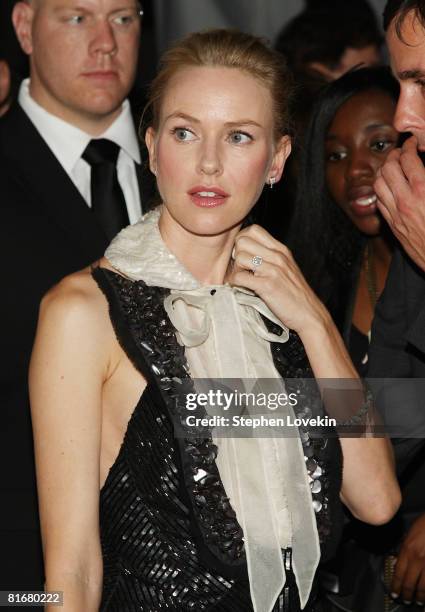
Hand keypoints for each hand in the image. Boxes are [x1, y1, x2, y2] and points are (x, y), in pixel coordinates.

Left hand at [227, 224, 327, 334]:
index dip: (242, 240)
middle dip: (236, 254)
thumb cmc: (295, 295)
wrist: (309, 314)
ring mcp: (273, 270)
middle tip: (240, 268)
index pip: (254, 229)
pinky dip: (234, 283)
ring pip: (239, 257)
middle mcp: (278, 256)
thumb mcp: (287, 268)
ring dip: (235, 269)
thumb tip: (247, 252)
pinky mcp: (267, 286)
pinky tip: (240, 288)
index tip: (244, 254)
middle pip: (242, 240)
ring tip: (242, 279)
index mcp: (281, 250)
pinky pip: (240, 277)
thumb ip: (271, 257)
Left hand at [374, 136, 424, 270]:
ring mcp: (396, 214)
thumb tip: (422, 164)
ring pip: (378, 184)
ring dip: (384, 171)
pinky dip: (381, 188)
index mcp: (423, 191)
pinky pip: (379, 201)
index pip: (408, 159)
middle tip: (401, 151)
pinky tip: (390, 186)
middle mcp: (406, 202)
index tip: (413, 143)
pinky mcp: (393, 225)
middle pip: (388, 168)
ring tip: (393, 166)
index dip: (409, 145)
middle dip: (393, 155)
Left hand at [391, 513, 424, 604]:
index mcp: (408, 550)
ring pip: (423, 586)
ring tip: (418, 602)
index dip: (396, 586)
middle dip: (407, 594)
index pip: (399, 573)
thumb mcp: (409, 535)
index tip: (394, 593)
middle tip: (405, 601)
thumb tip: (399, 563)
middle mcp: (418, 559)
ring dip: (420, 596)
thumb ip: (404, 549)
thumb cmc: (424, 525)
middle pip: (410, 582)